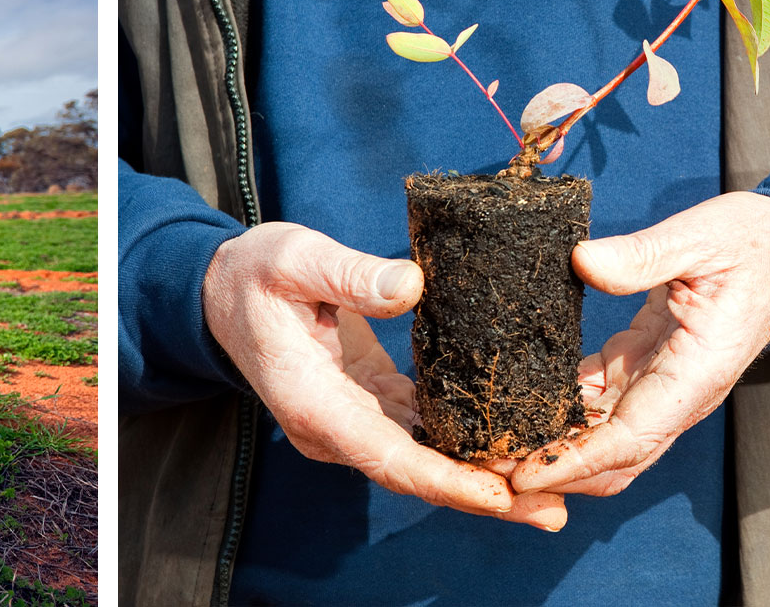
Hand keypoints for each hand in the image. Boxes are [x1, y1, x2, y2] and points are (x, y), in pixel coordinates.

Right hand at [205, 222, 567, 529]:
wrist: (217, 293)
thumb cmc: (253, 273)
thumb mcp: (292, 258)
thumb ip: (349, 274)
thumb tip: (412, 286)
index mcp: (314, 402)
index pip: (387, 455)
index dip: (446, 479)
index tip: (500, 494)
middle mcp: (333, 428)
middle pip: (415, 475)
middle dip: (483, 497)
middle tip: (552, 511)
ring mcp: (350, 423)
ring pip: (423, 463)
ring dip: (483, 480)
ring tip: (551, 493)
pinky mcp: (367, 407)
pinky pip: (421, 437)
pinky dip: (465, 449)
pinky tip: (514, 448)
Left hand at [511, 192, 769, 495]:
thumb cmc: (751, 244)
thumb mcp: (700, 238)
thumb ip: (644, 255)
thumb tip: (583, 262)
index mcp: (695, 375)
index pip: (629, 440)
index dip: (573, 461)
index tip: (521, 474)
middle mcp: (676, 396)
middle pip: (610, 459)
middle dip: (551, 471)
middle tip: (485, 465)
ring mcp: (658, 387)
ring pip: (599, 439)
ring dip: (549, 447)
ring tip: (486, 443)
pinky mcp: (641, 368)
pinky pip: (594, 404)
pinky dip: (556, 412)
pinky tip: (510, 406)